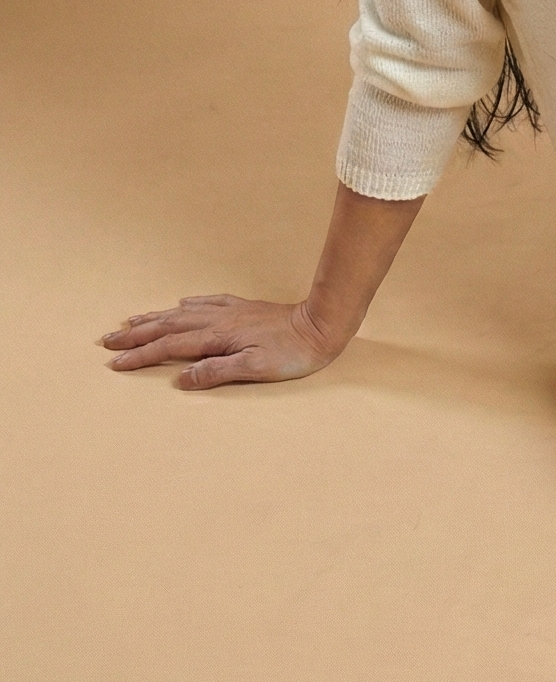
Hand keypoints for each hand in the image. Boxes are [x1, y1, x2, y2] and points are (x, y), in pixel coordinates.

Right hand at [99, 294, 345, 388]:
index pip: (169, 347)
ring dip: (155, 317)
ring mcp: (231, 311)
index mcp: (217, 337)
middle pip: (168, 326)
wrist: (321, 325)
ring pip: (183, 313)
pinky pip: (208, 302)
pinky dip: (189, 304)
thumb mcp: (255, 370)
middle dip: (137, 335)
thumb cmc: (292, 354)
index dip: (140, 356)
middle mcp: (218, 320)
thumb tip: (180, 379)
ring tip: (132, 321)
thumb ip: (216, 372)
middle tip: (107, 340)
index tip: (115, 364)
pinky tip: (183, 302)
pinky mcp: (244, 308)